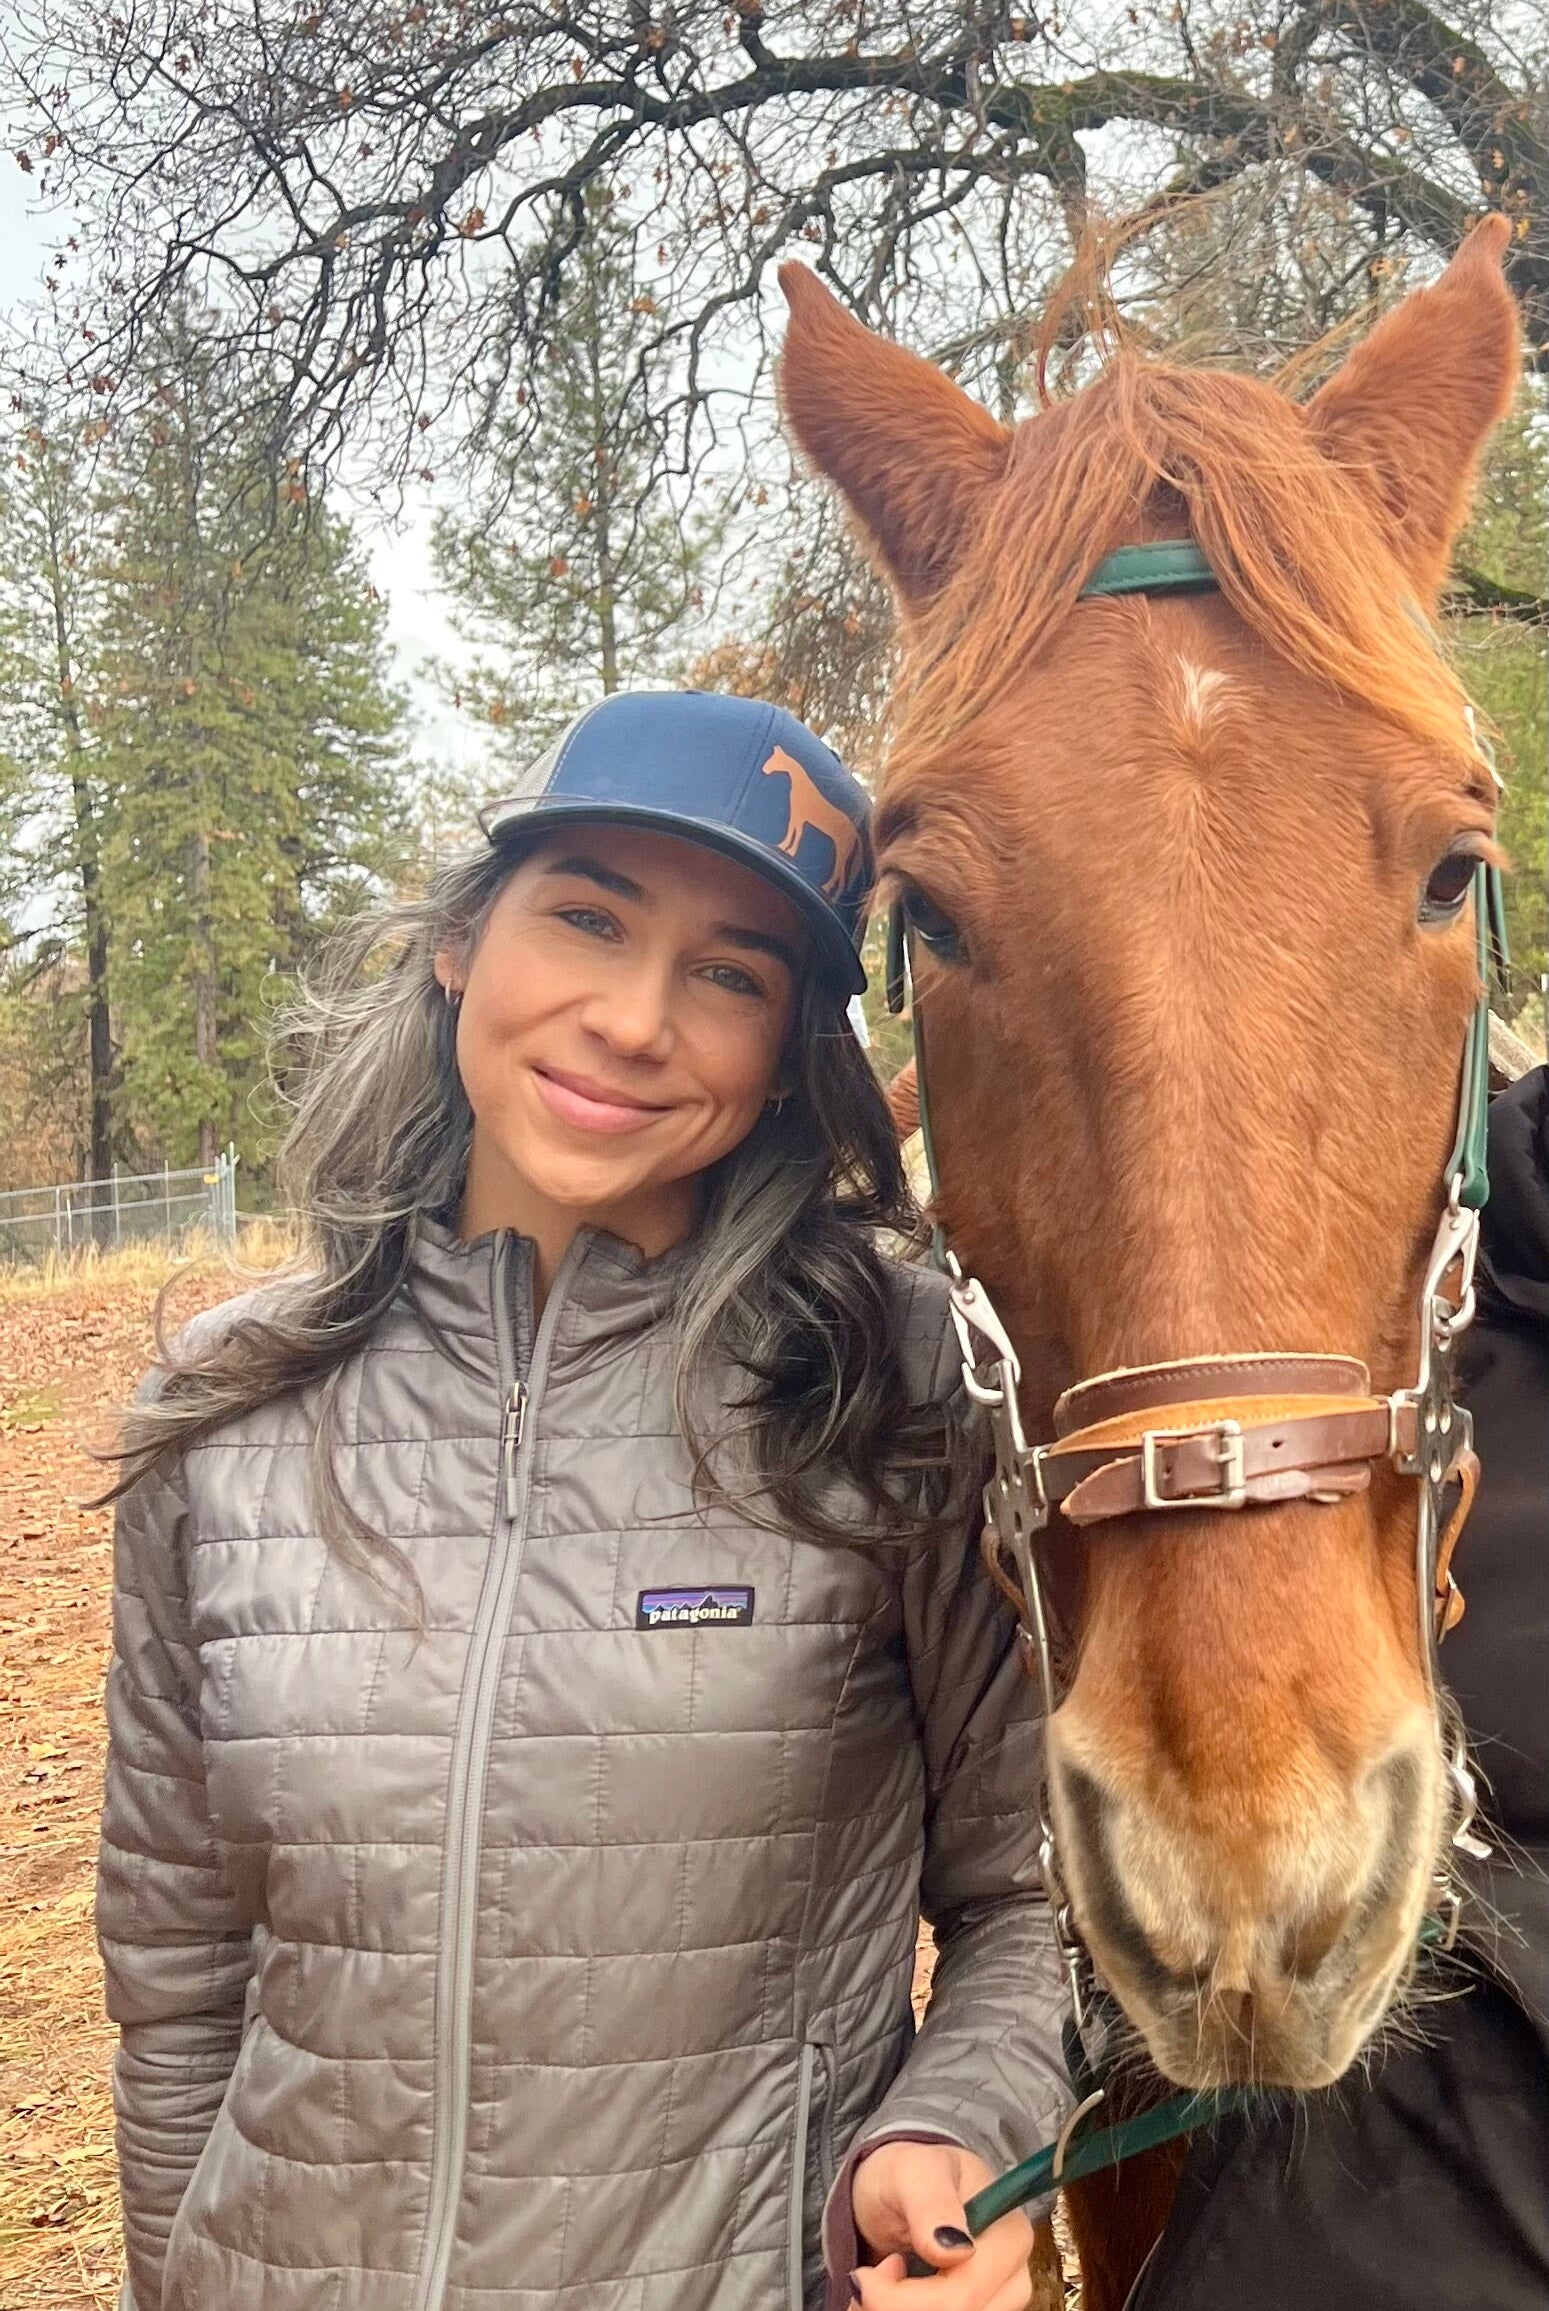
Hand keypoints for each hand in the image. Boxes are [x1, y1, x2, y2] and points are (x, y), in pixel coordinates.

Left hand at [849, 2140, 1034, 2309]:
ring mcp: (998, 2299)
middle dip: (897, 2308)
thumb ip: (933, 2203)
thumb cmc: (911, 2173)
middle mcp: (1013, 2276)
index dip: (906, 2299)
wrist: (899, 2189)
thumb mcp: (913, 2171)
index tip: (865, 2278)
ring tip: (878, 2282)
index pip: (966, 2292)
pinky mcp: (977, 2308)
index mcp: (1010, 2234)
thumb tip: (958, 2250)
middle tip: (866, 2279)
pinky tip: (888, 2297)